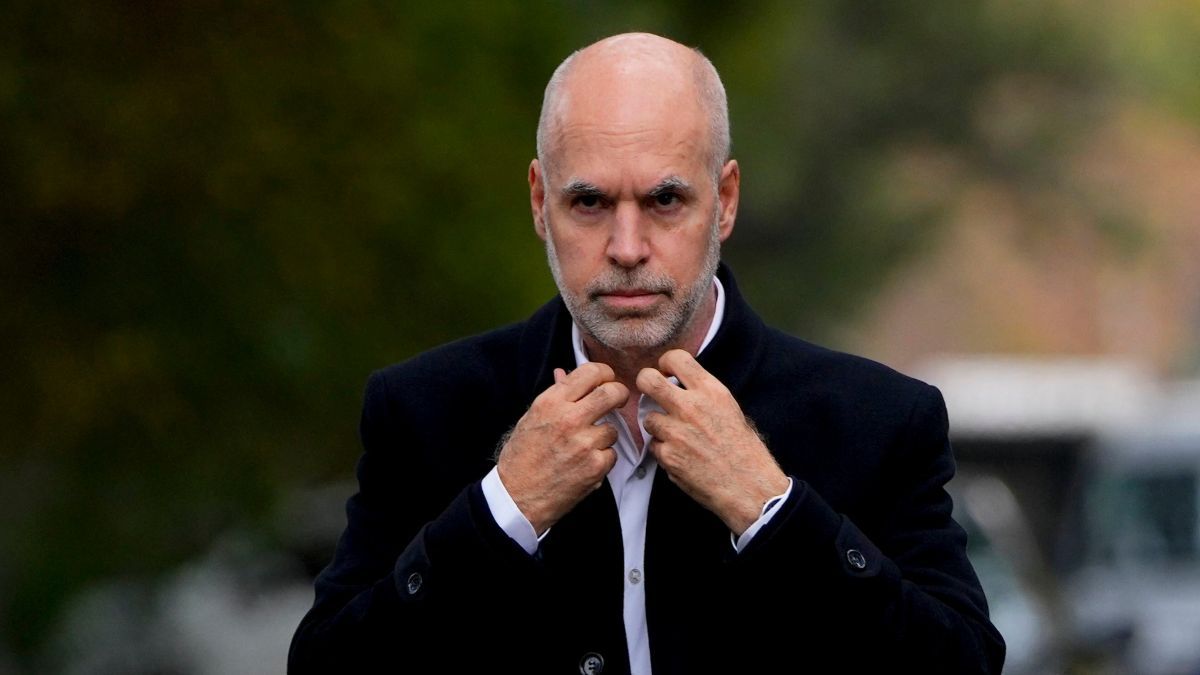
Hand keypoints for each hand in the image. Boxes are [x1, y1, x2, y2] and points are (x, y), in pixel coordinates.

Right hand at [496, 362, 628, 533]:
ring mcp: (584, 443)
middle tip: (617, 401)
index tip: (606, 381)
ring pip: (613, 428)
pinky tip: (584, 464)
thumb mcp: (530, 419)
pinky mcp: (595, 466)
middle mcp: (568, 419)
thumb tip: (564, 373)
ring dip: (604, 436)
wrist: (516, 497)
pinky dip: (602, 459)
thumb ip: (553, 396)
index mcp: (551, 403)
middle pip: (612, 393)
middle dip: (619, 395)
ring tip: (584, 446)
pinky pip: (611, 454)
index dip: (604, 374)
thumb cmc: (521, 458)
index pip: (590, 372)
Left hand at [638, 349, 788, 534]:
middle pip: (648, 380)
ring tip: (677, 437)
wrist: (749, 487)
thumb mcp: (731, 410)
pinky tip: (681, 456)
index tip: (666, 373)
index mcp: (710, 391)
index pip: (676, 358)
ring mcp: (675, 431)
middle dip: (645, 384)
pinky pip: (653, 446)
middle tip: (651, 394)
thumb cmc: (745, 451)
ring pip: (648, 418)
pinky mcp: (667, 455)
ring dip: (658, 426)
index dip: (665, 364)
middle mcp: (690, 407)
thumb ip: (705, 395)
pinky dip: (663, 451)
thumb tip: (683, 387)